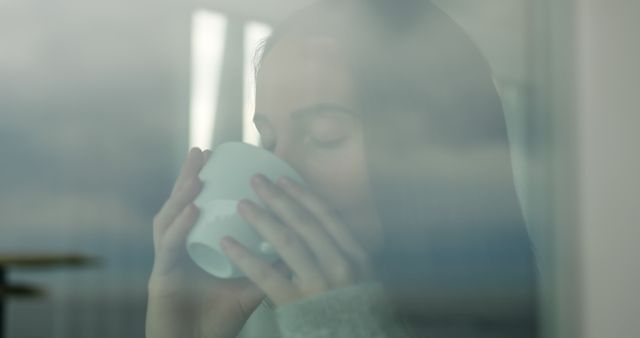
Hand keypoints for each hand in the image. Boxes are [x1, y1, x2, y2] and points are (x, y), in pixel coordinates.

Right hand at [146, 148, 288, 337]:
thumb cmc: (218, 321)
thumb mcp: (249, 289)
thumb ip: (268, 269)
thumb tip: (297, 246)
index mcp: (193, 248)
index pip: (196, 209)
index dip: (204, 184)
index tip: (220, 160)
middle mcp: (176, 250)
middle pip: (179, 207)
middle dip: (188, 177)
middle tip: (202, 152)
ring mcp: (166, 263)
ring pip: (168, 220)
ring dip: (181, 194)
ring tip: (197, 173)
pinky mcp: (160, 279)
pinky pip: (169, 248)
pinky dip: (180, 227)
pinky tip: (191, 210)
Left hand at [219, 173, 374, 307]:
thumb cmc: (352, 311)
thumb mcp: (360, 278)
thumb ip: (342, 253)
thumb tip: (317, 224)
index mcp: (357, 255)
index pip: (327, 216)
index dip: (302, 195)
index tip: (283, 178)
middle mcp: (341, 265)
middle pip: (305, 223)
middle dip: (278, 198)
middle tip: (255, 181)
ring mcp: (319, 284)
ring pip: (286, 243)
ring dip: (261, 219)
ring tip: (242, 204)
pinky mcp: (297, 303)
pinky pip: (266, 275)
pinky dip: (244, 256)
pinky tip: (227, 243)